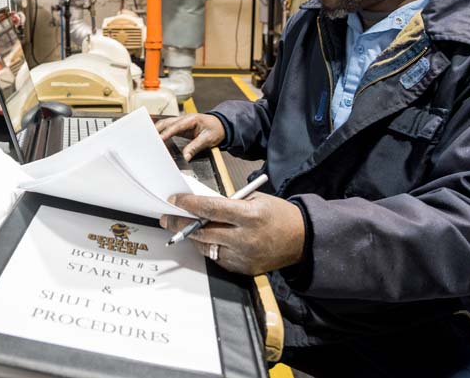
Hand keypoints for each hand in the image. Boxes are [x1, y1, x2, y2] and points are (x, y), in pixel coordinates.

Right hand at [154, 113, 225, 160]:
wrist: (221, 125)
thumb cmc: (216, 130)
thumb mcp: (208, 139)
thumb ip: (195, 147)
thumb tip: (185, 156)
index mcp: (191, 119)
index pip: (176, 126)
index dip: (167, 132)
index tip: (159, 139)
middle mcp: (184, 119)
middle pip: (167, 122)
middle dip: (157, 130)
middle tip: (149, 139)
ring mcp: (181, 122)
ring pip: (165, 124)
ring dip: (157, 130)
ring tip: (149, 139)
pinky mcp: (180, 127)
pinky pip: (168, 128)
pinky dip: (161, 132)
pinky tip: (156, 138)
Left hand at [159, 192, 304, 275]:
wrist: (302, 239)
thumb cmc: (278, 215)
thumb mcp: (256, 200)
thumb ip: (230, 204)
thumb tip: (201, 206)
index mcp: (249, 216)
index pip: (211, 209)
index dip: (189, 204)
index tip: (174, 200)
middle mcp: (245, 238)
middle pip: (202, 231)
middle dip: (181, 224)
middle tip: (168, 218)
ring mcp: (243, 256)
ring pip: (206, 247)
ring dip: (193, 237)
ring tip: (185, 228)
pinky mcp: (243, 269)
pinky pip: (218, 258)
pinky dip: (210, 248)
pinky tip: (208, 240)